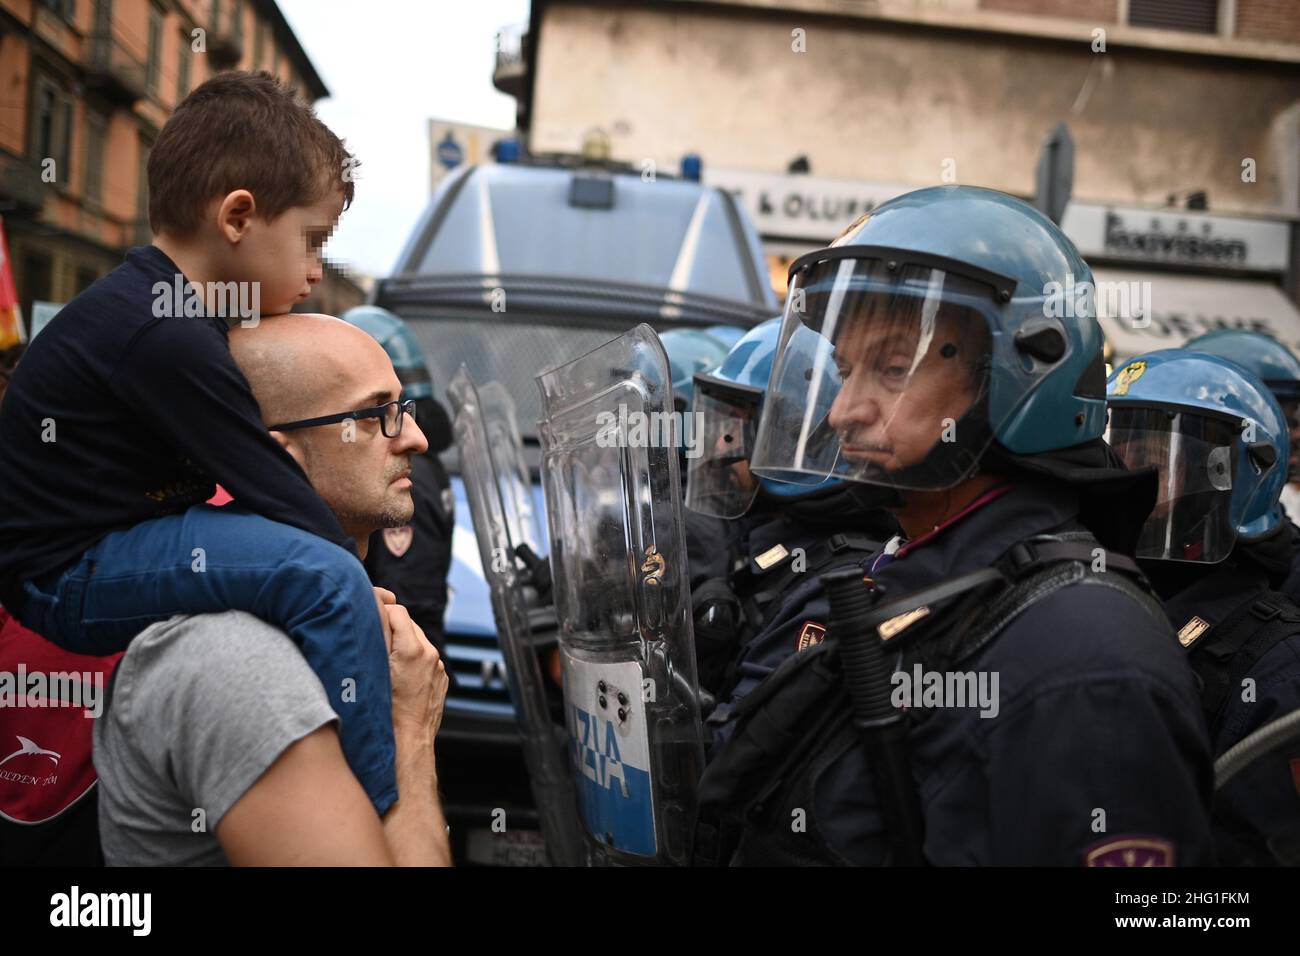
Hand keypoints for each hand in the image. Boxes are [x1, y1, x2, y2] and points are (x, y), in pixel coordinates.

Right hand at [384, 601, 447, 740]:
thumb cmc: (384, 713)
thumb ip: (376, 638)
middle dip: (391, 626)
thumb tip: (373, 613)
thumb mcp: (372, 671)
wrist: (406, 743)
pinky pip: (425, 658)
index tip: (368, 617)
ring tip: (384, 658)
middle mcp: (431, 655)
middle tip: (372, 637)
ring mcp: (439, 667)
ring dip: (402, 642)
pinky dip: (412, 658)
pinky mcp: (441, 678)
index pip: (398, 611)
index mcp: (413, 650)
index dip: (381, 611)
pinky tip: (398, 673)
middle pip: (409, 624)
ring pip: (418, 640)